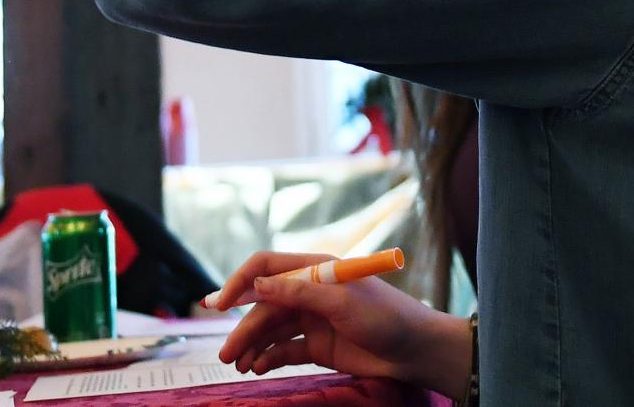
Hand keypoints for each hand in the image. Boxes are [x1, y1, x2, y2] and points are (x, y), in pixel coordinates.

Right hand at [204, 252, 471, 394]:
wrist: (414, 351)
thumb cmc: (384, 316)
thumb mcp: (342, 301)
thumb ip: (299, 292)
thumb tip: (257, 284)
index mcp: (315, 269)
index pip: (266, 267)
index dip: (240, 282)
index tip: (219, 305)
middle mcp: (308, 291)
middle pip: (264, 306)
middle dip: (243, 328)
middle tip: (226, 354)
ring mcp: (312, 319)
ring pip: (271, 330)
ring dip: (252, 346)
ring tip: (239, 365)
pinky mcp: (317, 345)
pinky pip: (284, 349)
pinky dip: (268, 357)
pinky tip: (258, 367)